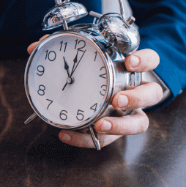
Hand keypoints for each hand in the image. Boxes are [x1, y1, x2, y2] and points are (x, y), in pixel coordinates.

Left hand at [28, 38, 162, 148]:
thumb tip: (34, 46)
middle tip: (118, 100)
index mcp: (132, 70)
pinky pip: (106, 140)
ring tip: (101, 125)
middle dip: (136, 98)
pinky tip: (66, 134)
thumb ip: (61, 49)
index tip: (130, 62)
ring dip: (121, 125)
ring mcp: (130, 114)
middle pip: (151, 95)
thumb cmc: (95, 73)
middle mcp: (137, 92)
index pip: (150, 61)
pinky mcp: (115, 131)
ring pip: (139, 123)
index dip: (144, 61)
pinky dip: (84, 139)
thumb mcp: (84, 59)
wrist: (103, 93)